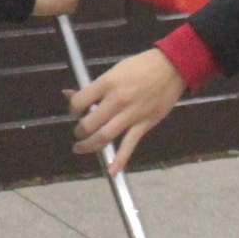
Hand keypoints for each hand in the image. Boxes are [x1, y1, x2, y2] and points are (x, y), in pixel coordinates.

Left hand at [69, 47, 184, 173]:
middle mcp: (116, 100)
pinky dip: (120, 159)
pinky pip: (130, 144)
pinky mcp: (144, 124)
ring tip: (80, 148)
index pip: (79, 102)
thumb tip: (68, 94)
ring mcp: (131, 115)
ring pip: (104, 136)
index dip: (73, 108)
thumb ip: (93, 87)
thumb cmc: (139, 67)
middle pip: (89, 124)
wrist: (170, 67)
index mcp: (107, 83)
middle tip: (79, 132)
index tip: (75, 111)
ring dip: (89, 146)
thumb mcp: (113, 71)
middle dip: (80, 131)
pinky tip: (112, 170)